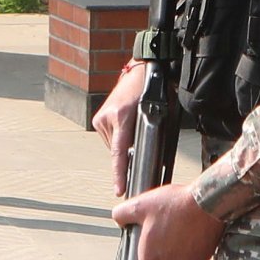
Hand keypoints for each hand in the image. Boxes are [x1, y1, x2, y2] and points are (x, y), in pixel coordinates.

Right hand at [94, 59, 149, 192]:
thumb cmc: (156, 93)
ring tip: (133, 127)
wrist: (142, 71)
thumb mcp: (160, 116)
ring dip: (123, 144)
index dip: (119, 174)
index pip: (119, 153)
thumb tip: (155, 164)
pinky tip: (126, 126)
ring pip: (113, 146)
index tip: (118, 189)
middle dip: (129, 153)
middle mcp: (108, 118)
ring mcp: (101, 118)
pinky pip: (109, 138)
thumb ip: (153, 138)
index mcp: (122, 117)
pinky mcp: (98, 118)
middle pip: (118, 151)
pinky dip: (118, 138)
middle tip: (141, 142)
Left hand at [114, 178, 222, 259]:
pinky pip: (194, 252)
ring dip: (178, 244)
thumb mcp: (141, 205)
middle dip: (165, 247)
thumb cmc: (175, 206)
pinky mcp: (203, 256)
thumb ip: (123, 214)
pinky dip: (192, 242)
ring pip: (180, 256)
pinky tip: (192, 226)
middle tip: (167, 226)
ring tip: (180, 223)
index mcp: (151, 258)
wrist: (206, 203)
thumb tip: (119, 218)